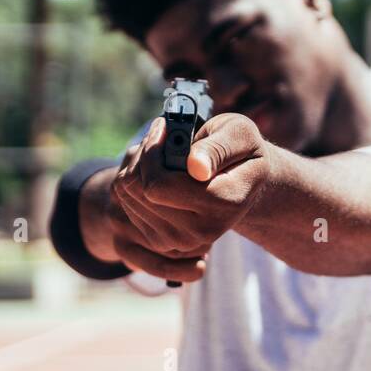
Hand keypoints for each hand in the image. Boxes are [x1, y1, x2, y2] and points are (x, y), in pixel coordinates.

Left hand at [111, 112, 271, 261]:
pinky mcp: (162, 242)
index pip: (159, 185)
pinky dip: (135, 180)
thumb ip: (218, 148)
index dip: (154, 151)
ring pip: (130, 195)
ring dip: (138, 165)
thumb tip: (196, 167)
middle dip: (144, 154)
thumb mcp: (239, 135)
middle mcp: (202, 231)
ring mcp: (181, 242)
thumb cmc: (241, 152)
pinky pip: (127, 205)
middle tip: (160, 133)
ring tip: (161, 150)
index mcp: (224, 204)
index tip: (164, 127)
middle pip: (140, 190)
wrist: (243, 183)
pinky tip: (156, 170)